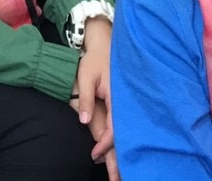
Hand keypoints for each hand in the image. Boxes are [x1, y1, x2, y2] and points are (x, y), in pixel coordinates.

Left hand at [73, 17, 117, 178]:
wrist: (106, 44)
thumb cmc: (94, 60)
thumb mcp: (86, 77)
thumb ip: (86, 99)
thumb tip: (84, 122)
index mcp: (117, 97)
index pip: (114, 129)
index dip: (104, 145)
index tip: (94, 155)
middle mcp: (125, 103)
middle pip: (124, 136)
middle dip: (119, 158)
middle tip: (115, 177)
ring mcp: (127, 103)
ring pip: (126, 132)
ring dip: (122, 151)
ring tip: (118, 172)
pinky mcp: (125, 103)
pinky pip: (125, 124)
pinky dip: (122, 139)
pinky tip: (117, 151)